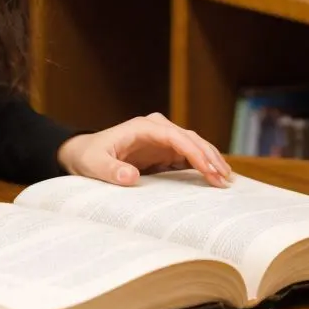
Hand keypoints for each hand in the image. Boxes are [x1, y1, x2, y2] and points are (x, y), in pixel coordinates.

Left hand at [56, 113, 231, 188]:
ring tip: (226, 180)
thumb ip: (111, 171)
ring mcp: (161, 138)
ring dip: (210, 160)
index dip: (194, 152)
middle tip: (224, 180)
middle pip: (190, 138)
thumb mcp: (94, 165)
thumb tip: (130, 177)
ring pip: (193, 145)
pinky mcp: (163, 150)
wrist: (82, 153)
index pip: (175, 136)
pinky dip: (203, 165)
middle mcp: (155, 128)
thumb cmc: (88, 157)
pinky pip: (188, 155)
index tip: (209, 170)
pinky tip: (215, 177)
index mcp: (142, 127)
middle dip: (209, 157)